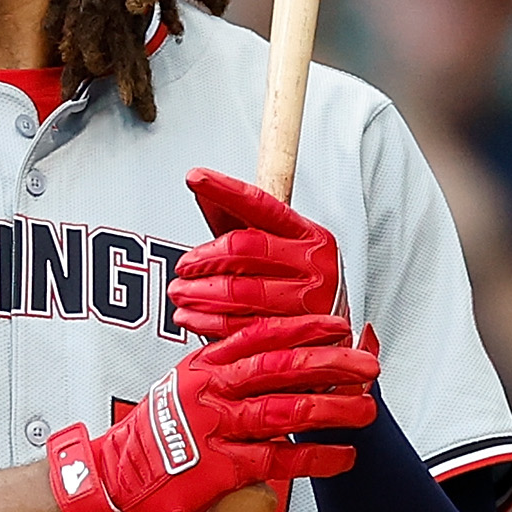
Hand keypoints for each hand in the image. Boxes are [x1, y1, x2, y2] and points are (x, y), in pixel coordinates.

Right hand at [45, 315, 378, 511]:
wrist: (119, 476)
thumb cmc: (161, 433)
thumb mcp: (187, 389)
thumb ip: (230, 377)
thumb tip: (287, 370)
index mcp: (202, 367)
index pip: (256, 337)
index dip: (300, 329)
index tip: (338, 325)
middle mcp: (209, 391)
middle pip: (277, 369)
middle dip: (328, 363)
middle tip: (367, 364)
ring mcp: (215, 428)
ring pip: (284, 411)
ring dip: (331, 409)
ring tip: (366, 409)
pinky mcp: (221, 468)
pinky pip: (279, 460)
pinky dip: (316, 458)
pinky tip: (343, 456)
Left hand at [170, 169, 343, 339]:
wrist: (331, 335)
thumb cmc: (299, 283)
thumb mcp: (276, 244)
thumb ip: (238, 218)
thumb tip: (201, 188)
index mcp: (308, 234)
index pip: (261, 205)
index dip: (225, 189)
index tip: (196, 177)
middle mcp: (313, 264)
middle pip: (242, 249)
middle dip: (201, 258)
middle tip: (182, 266)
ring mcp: (308, 301)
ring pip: (237, 291)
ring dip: (197, 293)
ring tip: (180, 292)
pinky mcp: (295, 334)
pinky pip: (240, 326)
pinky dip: (206, 322)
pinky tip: (191, 317)